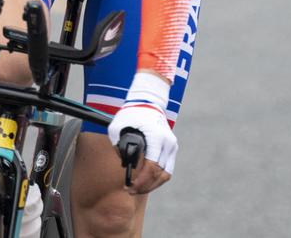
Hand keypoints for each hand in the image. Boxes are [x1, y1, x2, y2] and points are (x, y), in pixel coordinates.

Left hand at [108, 72, 177, 194]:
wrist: (147, 101)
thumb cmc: (131, 114)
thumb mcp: (118, 128)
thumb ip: (119, 146)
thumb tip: (125, 165)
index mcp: (156, 138)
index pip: (152, 168)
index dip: (141, 181)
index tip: (129, 186)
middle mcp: (168, 143)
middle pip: (159, 175)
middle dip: (144, 186)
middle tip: (130, 190)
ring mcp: (172, 146)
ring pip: (165, 175)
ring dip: (152, 185)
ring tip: (137, 188)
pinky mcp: (172, 148)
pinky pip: (167, 169)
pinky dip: (156, 178)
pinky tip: (145, 181)